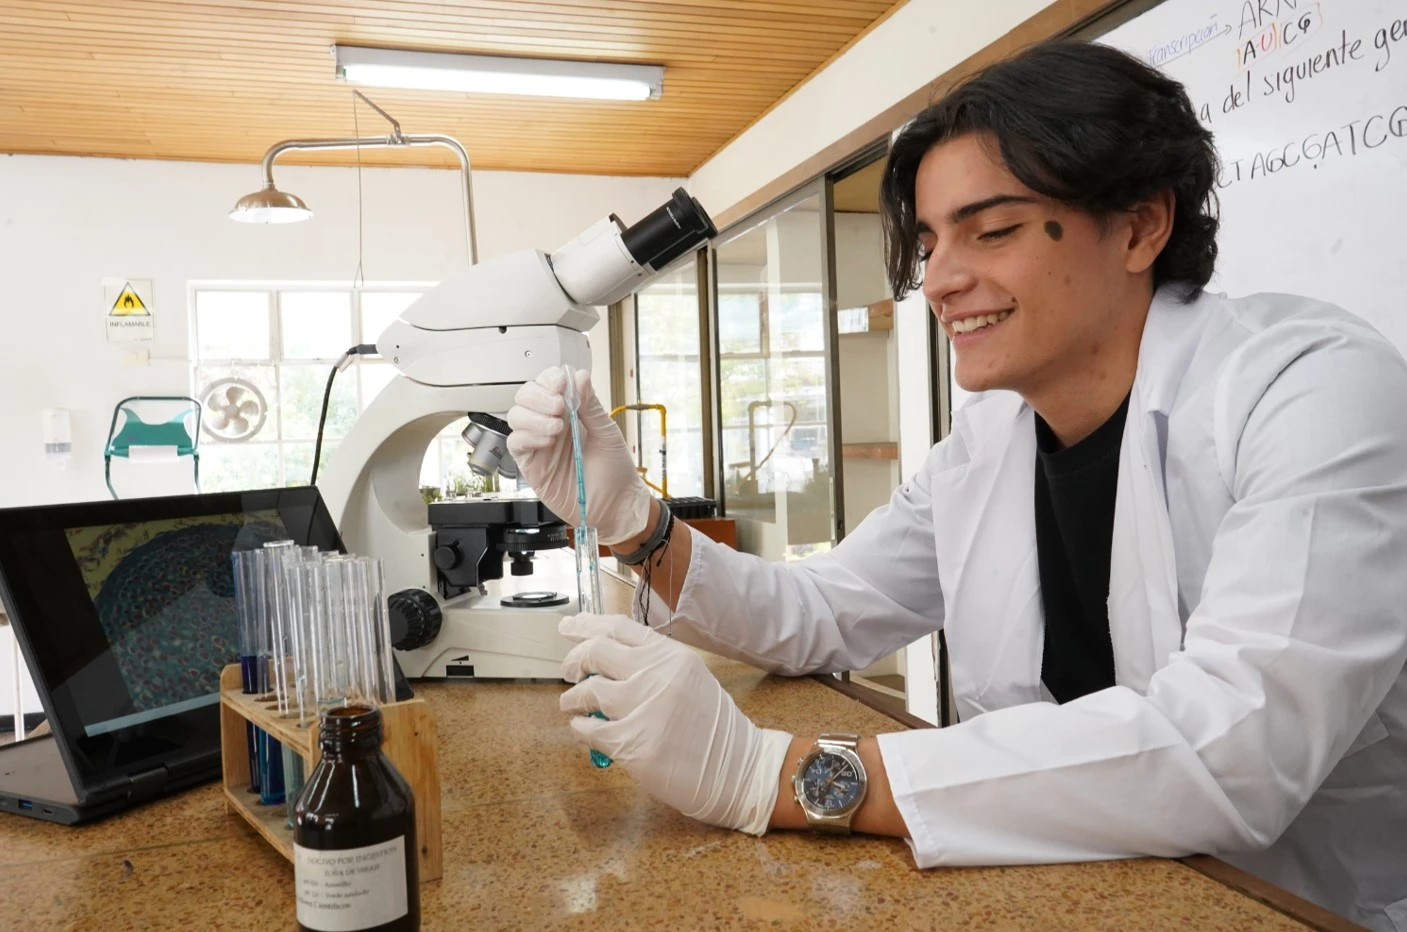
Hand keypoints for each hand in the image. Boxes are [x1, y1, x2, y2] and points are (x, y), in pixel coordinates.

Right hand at [506, 367, 650, 544]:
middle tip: (559, 405)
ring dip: (534, 416)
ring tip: (558, 427)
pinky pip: (515, 443)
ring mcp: (539, 444)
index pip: (548, 384)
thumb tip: (580, 377)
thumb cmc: (616, 472)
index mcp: (571, 412)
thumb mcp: (608, 433)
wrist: (616, 506)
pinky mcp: (531, 465)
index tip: (561, 382)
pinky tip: (548, 441)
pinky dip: (528, 436)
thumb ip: (591, 406)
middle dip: (539, 395)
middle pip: (526, 395)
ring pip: (516, 416)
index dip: (550, 378)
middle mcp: (551, 424)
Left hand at [558, 614, 792, 834]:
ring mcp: (644, 708)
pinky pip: (589, 729)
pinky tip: (583, 729)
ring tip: (572, 706)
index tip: (569, 628)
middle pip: (596, 651)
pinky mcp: (633, 744)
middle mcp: (657, 675)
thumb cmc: (713, 728)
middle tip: (568, 671)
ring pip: (587, 691)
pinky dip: (580, 728)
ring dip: (572, 699)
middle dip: (574, 660)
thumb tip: (606, 663)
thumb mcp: (690, 678)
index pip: (618, 627)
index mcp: (671, 655)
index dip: (587, 626)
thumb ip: (652, 666)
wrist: (739, 769)